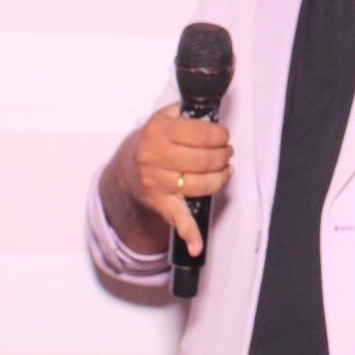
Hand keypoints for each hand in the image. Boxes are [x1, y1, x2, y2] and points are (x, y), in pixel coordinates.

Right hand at [125, 102, 232, 256]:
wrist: (127, 169)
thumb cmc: (154, 140)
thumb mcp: (163, 117)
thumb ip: (185, 110)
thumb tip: (210, 107)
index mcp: (157, 131)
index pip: (201, 133)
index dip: (220, 134)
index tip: (224, 135)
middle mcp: (154, 157)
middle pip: (204, 160)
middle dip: (223, 155)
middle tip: (227, 153)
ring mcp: (157, 182)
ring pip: (201, 184)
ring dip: (221, 178)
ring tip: (225, 170)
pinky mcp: (160, 203)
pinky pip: (177, 219)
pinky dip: (189, 235)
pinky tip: (198, 247)